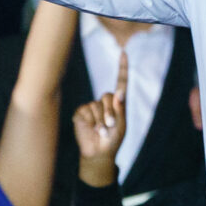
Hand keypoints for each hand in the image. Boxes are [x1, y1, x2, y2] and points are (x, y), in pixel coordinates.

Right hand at [72, 52, 128, 187]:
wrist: (98, 153)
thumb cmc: (112, 140)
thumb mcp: (121, 125)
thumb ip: (120, 109)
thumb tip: (119, 92)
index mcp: (117, 103)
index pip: (120, 82)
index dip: (122, 68)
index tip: (124, 53)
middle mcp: (104, 102)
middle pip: (107, 96)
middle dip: (110, 112)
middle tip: (110, 126)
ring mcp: (91, 107)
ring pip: (97, 105)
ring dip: (101, 120)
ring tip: (102, 131)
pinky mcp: (81, 112)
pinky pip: (87, 110)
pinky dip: (92, 121)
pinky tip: (92, 129)